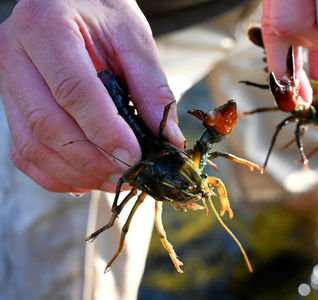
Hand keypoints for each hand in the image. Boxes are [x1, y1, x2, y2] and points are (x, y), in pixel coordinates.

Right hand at [0, 0, 183, 192]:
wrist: (70, 0)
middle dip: (93, 160)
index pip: (73, 90)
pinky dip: (57, 174)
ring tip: (116, 181)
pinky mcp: (11, 106)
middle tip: (130, 175)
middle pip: (47, 124)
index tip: (134, 157)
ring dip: (77, 173)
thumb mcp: (134, 39)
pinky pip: (25, 153)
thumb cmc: (104, 13)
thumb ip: (152, 89)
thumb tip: (168, 140)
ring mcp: (6, 83)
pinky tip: (89, 178)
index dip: (105, 131)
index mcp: (46, 27)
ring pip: (32, 145)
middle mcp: (15, 55)